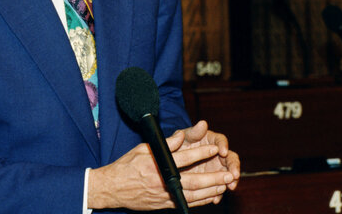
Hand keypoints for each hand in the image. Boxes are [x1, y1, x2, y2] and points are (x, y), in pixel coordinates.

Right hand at [87, 120, 239, 209]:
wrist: (112, 189)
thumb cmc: (126, 166)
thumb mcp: (143, 149)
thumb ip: (165, 144)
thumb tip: (181, 136)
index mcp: (158, 165)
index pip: (185, 159)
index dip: (202, 154)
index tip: (215, 149)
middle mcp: (163, 182)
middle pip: (193, 181)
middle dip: (213, 178)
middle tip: (228, 174)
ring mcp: (164, 196)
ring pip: (193, 196)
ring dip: (211, 191)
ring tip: (224, 186)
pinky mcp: (164, 205)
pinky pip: (187, 204)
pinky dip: (201, 201)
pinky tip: (211, 196)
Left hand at [175, 120, 239, 195]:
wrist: (175, 158)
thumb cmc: (180, 144)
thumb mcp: (184, 137)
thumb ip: (194, 132)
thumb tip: (202, 123)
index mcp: (212, 140)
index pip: (221, 141)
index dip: (224, 146)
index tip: (222, 152)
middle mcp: (218, 154)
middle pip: (231, 158)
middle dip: (234, 166)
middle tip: (234, 174)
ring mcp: (218, 167)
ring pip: (229, 173)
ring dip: (231, 180)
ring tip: (230, 187)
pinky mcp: (214, 180)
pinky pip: (219, 186)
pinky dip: (218, 193)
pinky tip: (216, 198)